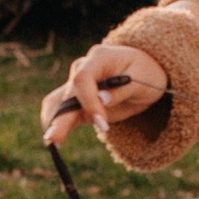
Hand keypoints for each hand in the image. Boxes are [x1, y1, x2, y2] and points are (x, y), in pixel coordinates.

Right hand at [45, 42, 169, 138]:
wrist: (145, 73)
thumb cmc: (146, 73)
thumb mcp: (142, 81)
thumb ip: (121, 90)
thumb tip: (101, 100)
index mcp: (99, 57)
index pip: (83, 78)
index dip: (88, 100)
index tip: (101, 123)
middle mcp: (83, 68)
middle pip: (68, 93)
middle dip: (62, 116)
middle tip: (55, 138)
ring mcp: (78, 85)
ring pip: (59, 102)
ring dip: (54, 121)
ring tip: (52, 141)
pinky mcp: (79, 101)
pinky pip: (63, 111)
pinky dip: (58, 124)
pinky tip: (54, 140)